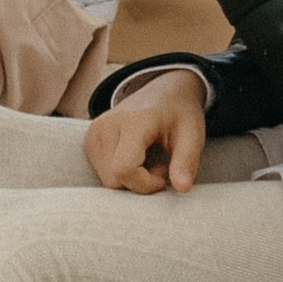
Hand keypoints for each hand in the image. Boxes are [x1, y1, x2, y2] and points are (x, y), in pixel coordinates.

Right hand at [84, 66, 209, 194]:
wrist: (163, 92)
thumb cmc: (179, 114)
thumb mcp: (193, 135)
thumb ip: (187, 162)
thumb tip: (183, 189)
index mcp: (133, 121)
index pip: (124, 169)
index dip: (145, 184)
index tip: (164, 174)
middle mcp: (106, 125)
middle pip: (113, 180)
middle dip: (139, 183)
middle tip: (159, 166)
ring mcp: (94, 132)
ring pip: (107, 180)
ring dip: (130, 180)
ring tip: (148, 160)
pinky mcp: (89, 140)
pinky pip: (101, 173)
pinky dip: (120, 174)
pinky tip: (135, 159)